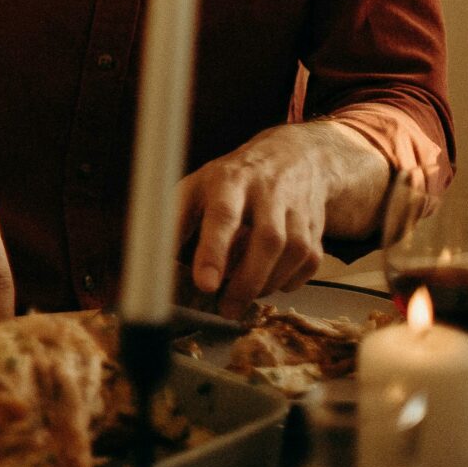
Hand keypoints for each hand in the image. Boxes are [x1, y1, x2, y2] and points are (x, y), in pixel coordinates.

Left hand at [177, 122, 355, 317]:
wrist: (293, 158)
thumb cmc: (232, 180)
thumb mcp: (196, 188)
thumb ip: (174, 221)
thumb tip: (150, 259)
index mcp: (229, 180)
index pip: (223, 215)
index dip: (214, 251)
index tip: (204, 284)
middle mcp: (268, 191)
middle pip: (267, 239)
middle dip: (245, 281)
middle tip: (225, 308)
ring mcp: (297, 209)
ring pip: (292, 253)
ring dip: (266, 284)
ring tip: (241, 299)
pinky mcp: (317, 228)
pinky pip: (309, 264)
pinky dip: (289, 282)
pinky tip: (269, 283)